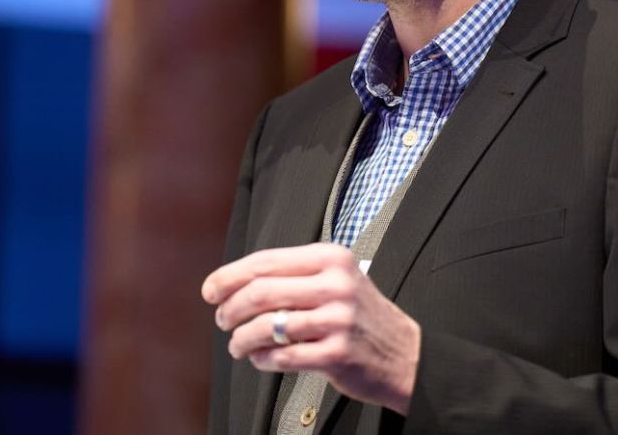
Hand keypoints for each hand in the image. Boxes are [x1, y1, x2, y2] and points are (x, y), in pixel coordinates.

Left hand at [201, 243, 419, 415]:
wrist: (406, 354)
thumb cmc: (362, 317)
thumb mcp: (338, 279)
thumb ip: (296, 275)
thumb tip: (236, 282)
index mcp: (331, 259)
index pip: (266, 262)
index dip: (229, 276)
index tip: (211, 290)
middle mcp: (335, 285)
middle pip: (260, 292)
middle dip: (230, 309)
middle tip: (223, 320)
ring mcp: (337, 320)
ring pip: (267, 326)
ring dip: (242, 339)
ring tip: (238, 345)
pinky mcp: (336, 354)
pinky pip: (282, 356)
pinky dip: (263, 359)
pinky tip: (261, 359)